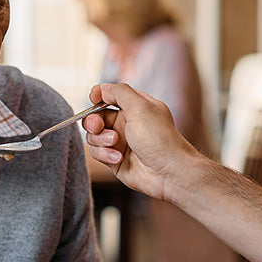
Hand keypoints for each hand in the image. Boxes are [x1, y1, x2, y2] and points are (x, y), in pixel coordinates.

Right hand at [82, 83, 197, 199]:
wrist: (168, 172)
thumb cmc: (160, 139)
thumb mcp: (141, 106)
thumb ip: (120, 93)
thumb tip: (103, 89)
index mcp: (135, 107)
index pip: (110, 96)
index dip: (99, 96)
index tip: (94, 98)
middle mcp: (127, 123)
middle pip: (96, 117)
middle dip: (93, 121)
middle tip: (97, 126)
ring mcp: (120, 142)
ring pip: (94, 136)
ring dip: (100, 139)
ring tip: (114, 142)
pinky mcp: (114, 159)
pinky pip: (97, 153)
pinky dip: (105, 154)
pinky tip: (118, 157)